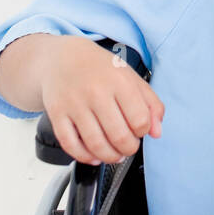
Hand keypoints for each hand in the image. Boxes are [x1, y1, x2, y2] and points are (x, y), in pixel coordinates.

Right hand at [41, 37, 165, 164]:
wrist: (63, 57)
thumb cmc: (99, 68)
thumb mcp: (131, 77)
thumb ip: (151, 103)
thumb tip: (157, 131)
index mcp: (119, 81)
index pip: (140, 120)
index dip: (143, 131)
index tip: (140, 130)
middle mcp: (96, 92)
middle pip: (119, 136)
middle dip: (129, 149)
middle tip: (128, 146)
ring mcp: (75, 104)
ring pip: (96, 144)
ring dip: (110, 157)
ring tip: (115, 154)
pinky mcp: (57, 114)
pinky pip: (70, 144)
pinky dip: (84, 156)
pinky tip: (93, 155)